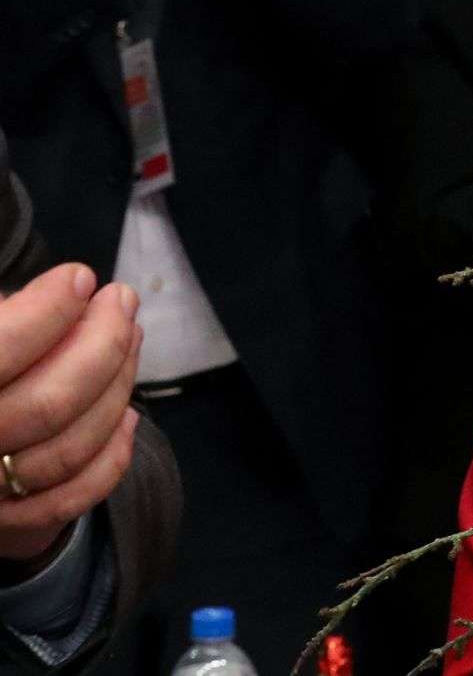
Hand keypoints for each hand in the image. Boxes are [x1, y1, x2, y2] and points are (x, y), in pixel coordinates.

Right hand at [0, 266, 140, 566]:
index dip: (45, 313)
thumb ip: (7, 318)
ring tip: (132, 335)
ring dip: (117, 387)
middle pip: (48, 405)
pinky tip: (127, 412)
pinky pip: (73, 497)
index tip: (81, 278)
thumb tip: (67, 293)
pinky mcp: (7, 524)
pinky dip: (111, 455)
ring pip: (69, 449)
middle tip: (121, 299)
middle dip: (102, 344)